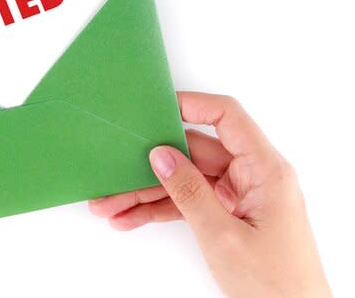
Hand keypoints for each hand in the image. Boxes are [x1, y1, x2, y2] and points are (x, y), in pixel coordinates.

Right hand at [89, 92, 330, 297]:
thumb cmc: (277, 284)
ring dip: (146, 193)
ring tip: (111, 203)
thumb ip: (189, 192)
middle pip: (194, 153)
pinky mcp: (228, 215)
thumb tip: (162, 156)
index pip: (227, 118)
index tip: (156, 108)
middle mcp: (253, 176)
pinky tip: (130, 217)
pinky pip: (188, 202)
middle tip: (115, 170)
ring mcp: (239, 196)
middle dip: (150, 166)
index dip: (191, 106)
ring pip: (185, 180)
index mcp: (265, 170)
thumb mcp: (223, 236)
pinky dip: (159, 210)